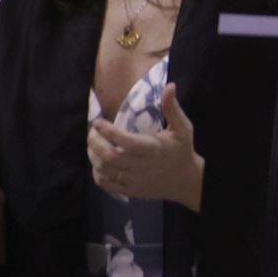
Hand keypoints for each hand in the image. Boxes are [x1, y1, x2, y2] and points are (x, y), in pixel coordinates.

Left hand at [87, 81, 203, 210]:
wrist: (186, 181)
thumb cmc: (181, 151)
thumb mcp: (182, 129)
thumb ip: (172, 108)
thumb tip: (170, 86)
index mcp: (153, 150)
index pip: (128, 143)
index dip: (109, 132)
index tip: (97, 121)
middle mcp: (142, 167)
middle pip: (110, 157)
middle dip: (95, 143)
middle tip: (92, 132)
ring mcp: (134, 181)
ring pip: (105, 170)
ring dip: (93, 156)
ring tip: (93, 143)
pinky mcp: (130, 190)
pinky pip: (106, 184)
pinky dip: (97, 173)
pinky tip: (98, 162)